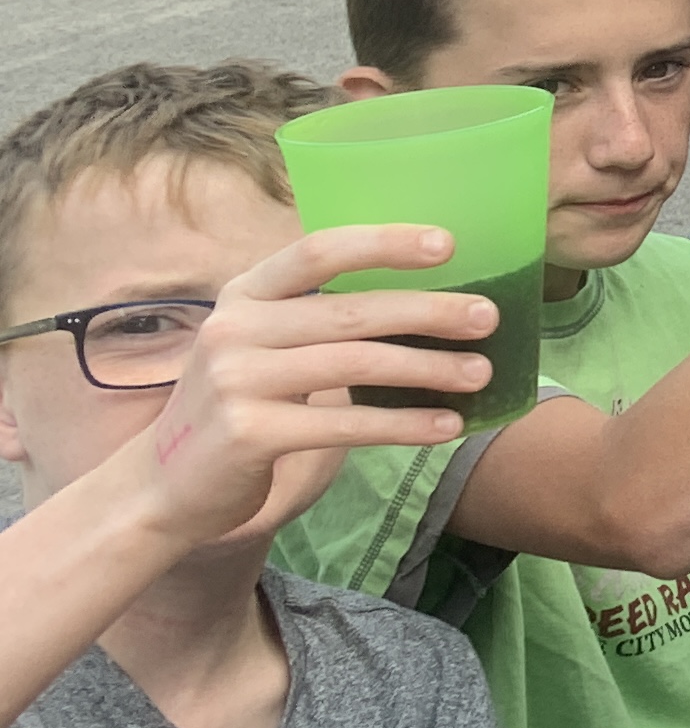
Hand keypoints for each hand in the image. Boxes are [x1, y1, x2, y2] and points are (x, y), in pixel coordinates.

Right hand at [127, 227, 496, 546]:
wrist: (164, 483)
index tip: (448, 244)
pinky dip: (404, 423)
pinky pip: (345, 423)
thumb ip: (318, 316)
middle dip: (429, 312)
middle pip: (351, 311)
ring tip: (481, 374)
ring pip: (356, 365)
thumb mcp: (262, 343)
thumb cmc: (240, 402)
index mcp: (244, 293)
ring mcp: (236, 381)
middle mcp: (234, 328)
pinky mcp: (248, 434)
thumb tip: (431, 298)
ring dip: (429, 368)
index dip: (385, 243)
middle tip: (488, 317)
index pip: (319, 250)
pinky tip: (447, 424)